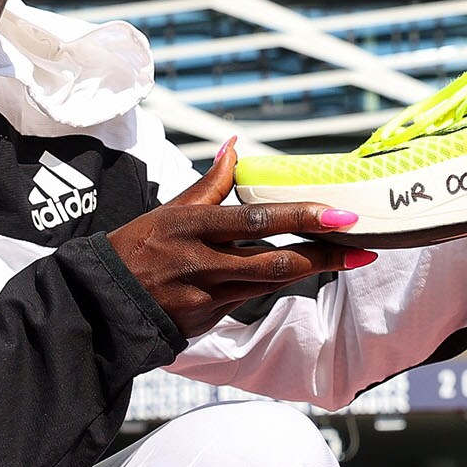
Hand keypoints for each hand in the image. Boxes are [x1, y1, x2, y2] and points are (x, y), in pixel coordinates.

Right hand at [109, 141, 374, 338]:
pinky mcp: (207, 319)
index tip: (339, 214)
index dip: (301, 218)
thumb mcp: (170, 210)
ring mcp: (205, 296)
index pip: (256, 220)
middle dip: (324, 255)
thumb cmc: (138, 248)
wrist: (102, 304)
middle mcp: (200, 263)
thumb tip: (236, 147)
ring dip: (312, 271)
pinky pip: (250, 298)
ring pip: (269, 284)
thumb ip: (211, 184)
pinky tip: (301, 271)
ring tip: (351, 257)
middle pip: (274, 262)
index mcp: (191, 226)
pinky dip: (276, 283)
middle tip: (363, 246)